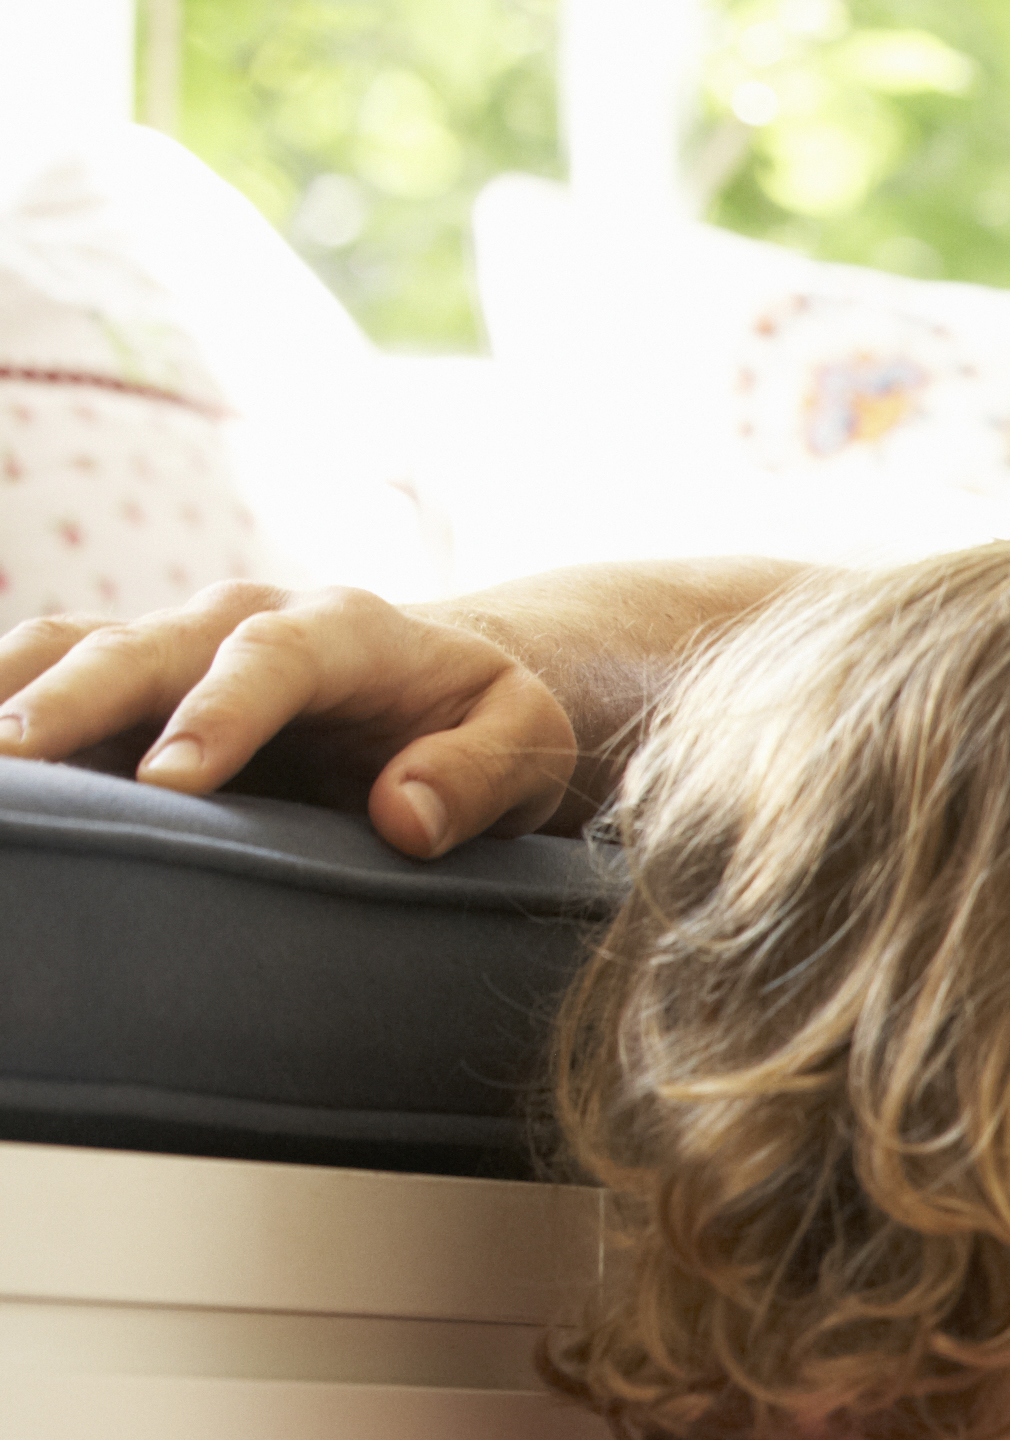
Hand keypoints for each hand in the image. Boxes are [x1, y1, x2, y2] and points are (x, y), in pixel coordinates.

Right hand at [0, 581, 576, 856]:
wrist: (442, 688)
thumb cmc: (486, 722)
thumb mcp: (529, 743)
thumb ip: (481, 772)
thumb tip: (403, 817)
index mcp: (344, 630)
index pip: (271, 658)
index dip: (217, 714)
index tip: (170, 784)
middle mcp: (237, 622)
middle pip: (140, 648)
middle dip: (69, 701)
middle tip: (10, 760)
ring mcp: (172, 649)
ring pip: (65, 651)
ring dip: (7, 696)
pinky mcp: (129, 685)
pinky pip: (41, 676)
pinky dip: (3, 703)